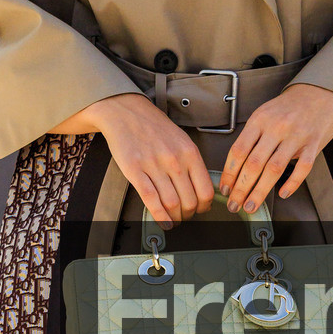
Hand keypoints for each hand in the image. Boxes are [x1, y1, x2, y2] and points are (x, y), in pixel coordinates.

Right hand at [58, 93, 213, 226]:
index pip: (206, 190)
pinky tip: (163, 221)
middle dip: (188, 215)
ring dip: (175, 218)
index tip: (200, 210)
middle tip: (184, 216)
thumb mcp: (182, 140)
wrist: (126, 112)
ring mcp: (154, 166)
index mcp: (189, 152)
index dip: (204, 207)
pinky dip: (159, 216)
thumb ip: (192, 163)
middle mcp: (174, 160)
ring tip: (173, 219)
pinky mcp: (135, 170)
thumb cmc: (153, 126)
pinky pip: (151, 200)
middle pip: (189, 201)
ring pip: (172, 204)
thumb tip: (201, 189)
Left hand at [219, 84, 332, 214]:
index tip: (225, 189)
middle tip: (234, 205)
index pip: (238, 151)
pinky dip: (292, 183)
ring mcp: (296, 136)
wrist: (320, 92)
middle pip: (254, 164)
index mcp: (259, 120)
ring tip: (251, 205)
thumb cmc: (289, 107)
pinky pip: (302, 168)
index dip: (229, 173)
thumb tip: (236, 167)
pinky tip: (283, 194)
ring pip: (274, 169)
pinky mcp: (313, 143)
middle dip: (241, 188)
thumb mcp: (264, 114)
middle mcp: (276, 128)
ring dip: (260, 191)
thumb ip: (252, 137)